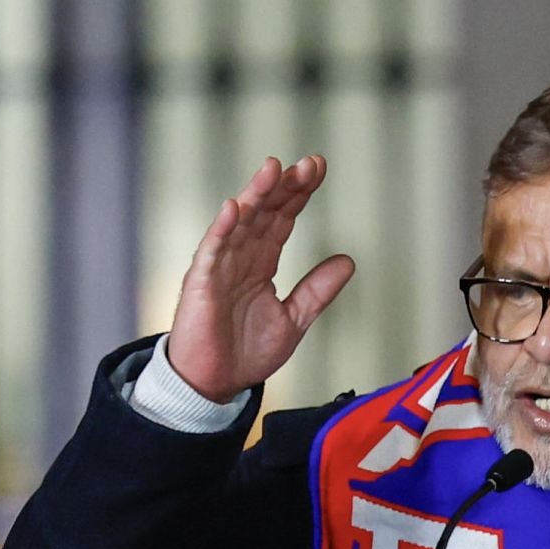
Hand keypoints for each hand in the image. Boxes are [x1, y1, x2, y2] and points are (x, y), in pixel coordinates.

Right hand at [167, 154, 355, 402]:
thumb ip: (317, 291)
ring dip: (255, 195)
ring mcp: (219, 267)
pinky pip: (211, 251)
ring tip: (273, 169)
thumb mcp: (293, 320)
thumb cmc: (245, 353)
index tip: (318, 168)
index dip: (299, 193)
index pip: (282, 218)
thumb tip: (348, 261)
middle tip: (308, 164)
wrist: (215, 384)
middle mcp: (240, 257)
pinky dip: (221, 229)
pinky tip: (233, 208)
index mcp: (261, 262)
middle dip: (284, 186)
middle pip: (264, 212)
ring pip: (238, 223)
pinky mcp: (200, 284)